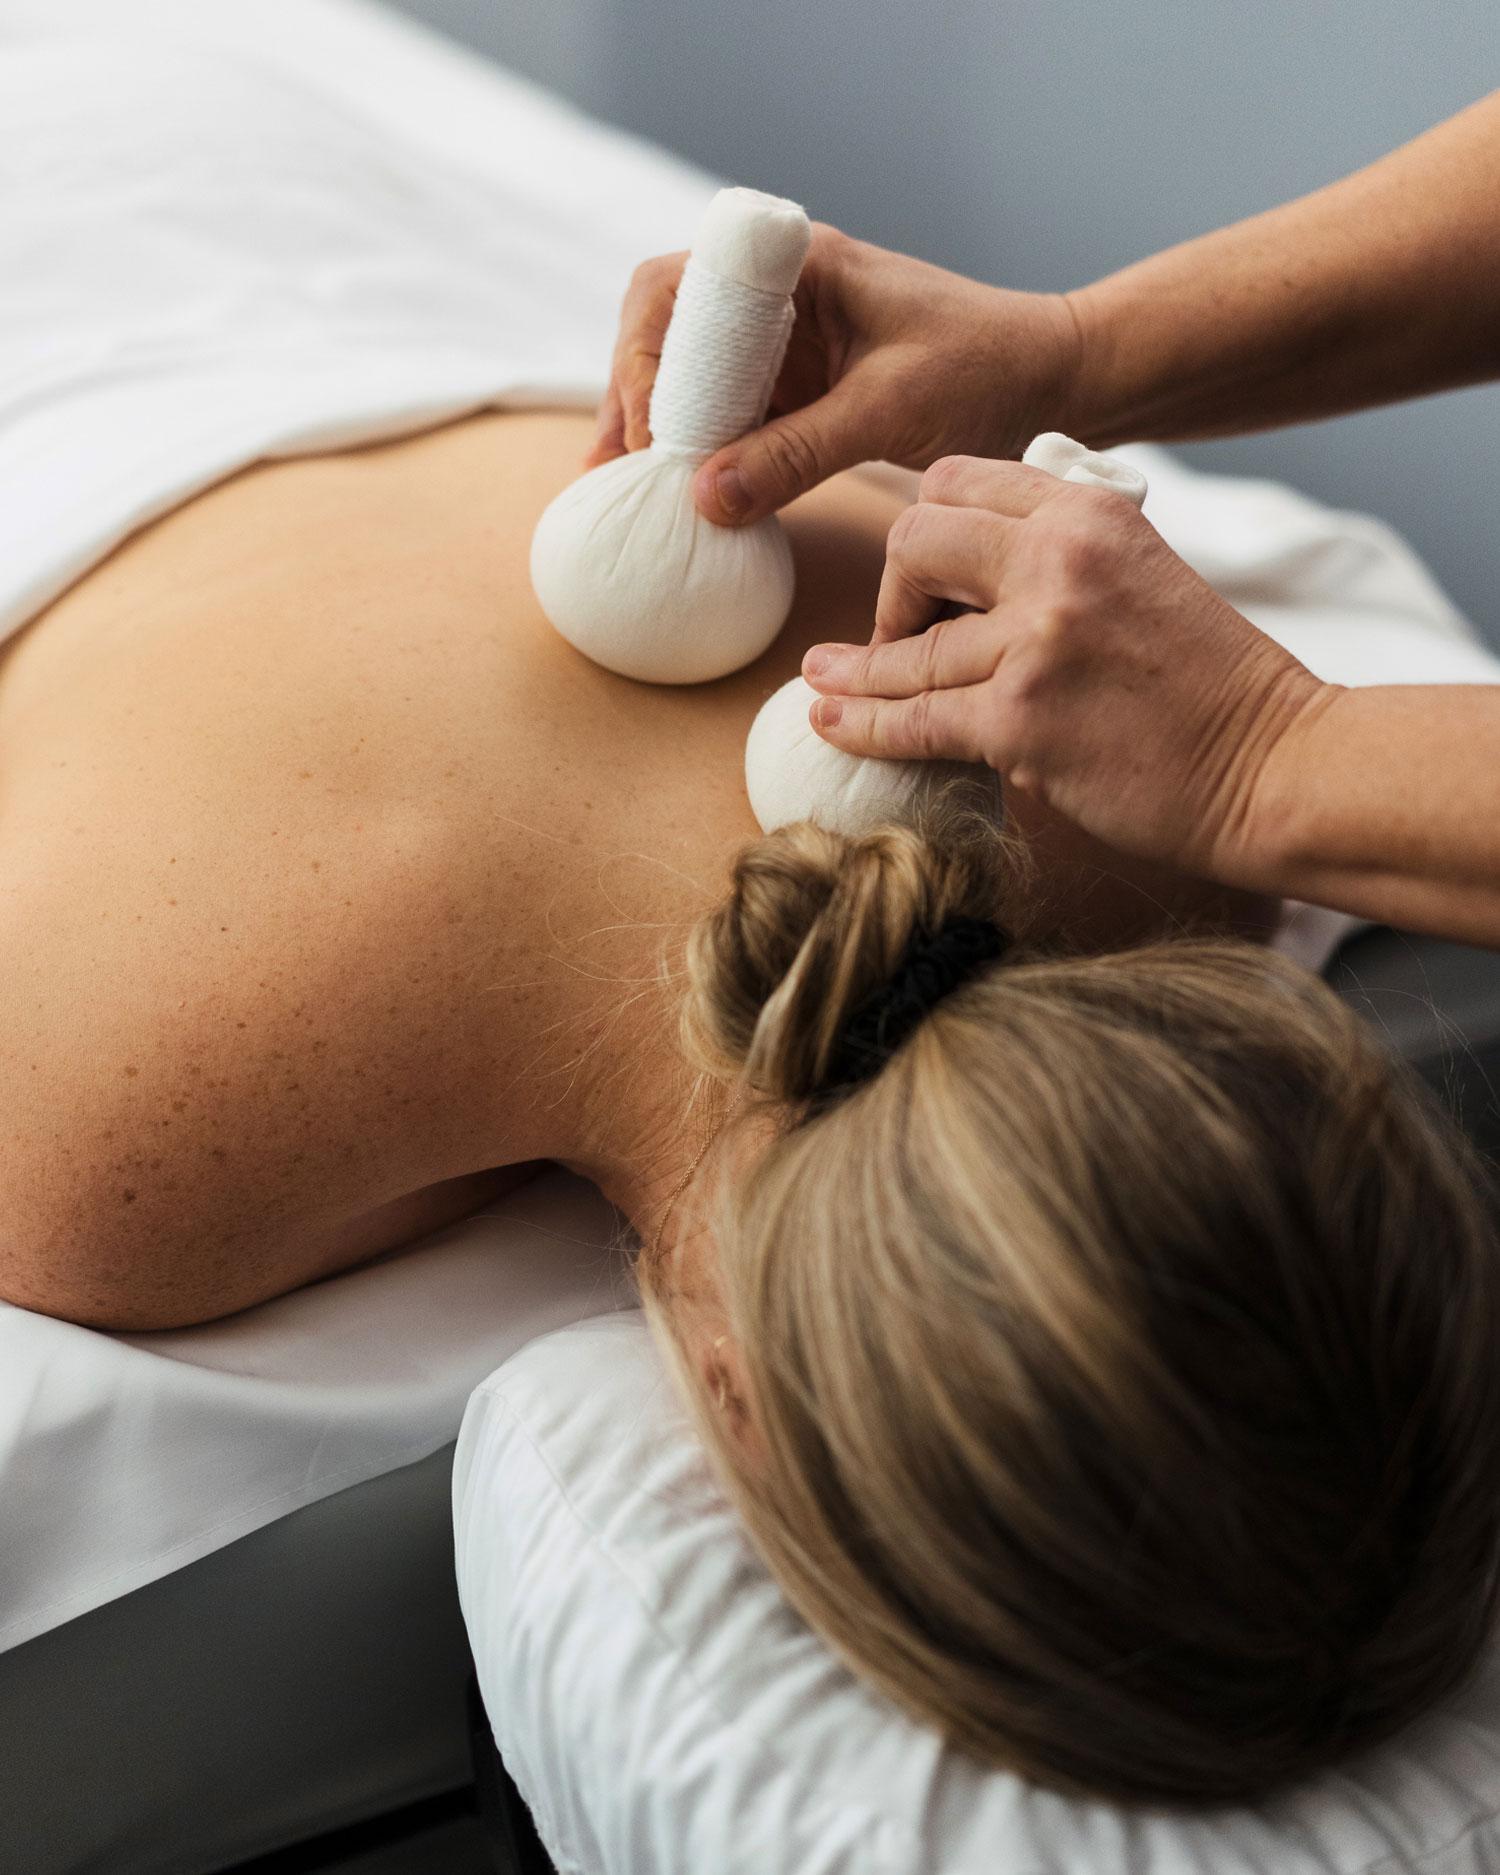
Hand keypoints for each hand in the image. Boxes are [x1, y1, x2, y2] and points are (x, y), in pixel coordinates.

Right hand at [583, 225, 1080, 525]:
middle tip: (619, 468)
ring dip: (657, 428)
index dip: (647, 358)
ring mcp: (784, 344)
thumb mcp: (888, 412)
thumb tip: (703, 497)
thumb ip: (796, 453)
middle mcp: (778, 295)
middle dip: (635, 395)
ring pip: (689, 376)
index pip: (679, 288)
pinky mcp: (799, 389)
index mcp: (796, 266)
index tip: (652, 434)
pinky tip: (674, 495)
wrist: (1055, 379)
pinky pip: (728, 414)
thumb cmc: (988, 370)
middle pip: (666, 329)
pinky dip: (698, 452)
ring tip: (624, 488)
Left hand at [801, 455, 1337, 886]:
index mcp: (1088, 511)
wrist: (1275, 764)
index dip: (922, 528)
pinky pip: (913, 720)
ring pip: (906, 648)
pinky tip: (829, 721)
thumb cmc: (1209, 684)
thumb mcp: (1142, 573)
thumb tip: (968, 577)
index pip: (956, 483)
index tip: (917, 579)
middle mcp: (1058, 561)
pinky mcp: (1021, 722)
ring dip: (858, 669)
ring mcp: (1036, 642)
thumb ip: (1060, 556)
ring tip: (823, 677)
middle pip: (913, 542)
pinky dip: (862, 726)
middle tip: (893, 633)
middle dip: (889, 590)